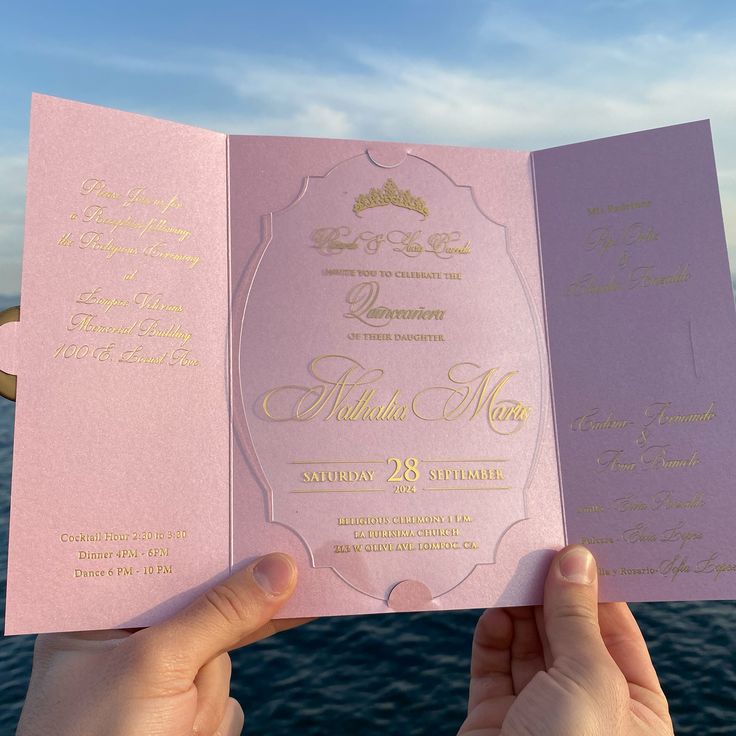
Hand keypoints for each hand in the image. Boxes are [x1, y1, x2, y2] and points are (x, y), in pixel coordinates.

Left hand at [17, 553, 300, 735]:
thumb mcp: (158, 665)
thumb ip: (222, 613)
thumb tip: (283, 567)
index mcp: (97, 614)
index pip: (161, 559)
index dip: (210, 539)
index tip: (258, 519)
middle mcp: (126, 641)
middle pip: (201, 603)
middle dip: (227, 612)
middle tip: (281, 572)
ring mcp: (157, 680)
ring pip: (222, 654)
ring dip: (207, 691)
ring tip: (174, 725)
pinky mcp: (183, 713)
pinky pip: (224, 694)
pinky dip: (212, 716)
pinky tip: (184, 732)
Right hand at [458, 545, 673, 735]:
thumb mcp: (588, 679)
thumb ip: (577, 617)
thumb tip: (576, 558)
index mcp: (631, 709)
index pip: (615, 633)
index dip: (596, 587)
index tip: (576, 543)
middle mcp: (585, 708)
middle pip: (567, 634)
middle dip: (551, 592)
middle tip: (534, 545)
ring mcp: (537, 713)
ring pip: (527, 646)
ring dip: (518, 607)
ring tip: (510, 566)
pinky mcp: (494, 718)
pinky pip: (492, 665)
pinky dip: (492, 633)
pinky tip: (494, 607)